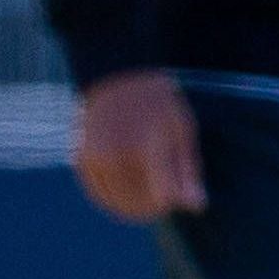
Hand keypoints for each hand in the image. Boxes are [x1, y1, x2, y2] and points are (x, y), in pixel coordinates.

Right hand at [72, 70, 205, 223]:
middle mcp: (117, 154)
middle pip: (136, 203)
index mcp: (147, 146)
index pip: (162, 196)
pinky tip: (126, 193)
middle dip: (152, 207)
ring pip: (115, 202)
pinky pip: (99, 193)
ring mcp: (95, 157)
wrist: (117, 71)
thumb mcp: (181, 130)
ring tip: (145, 198)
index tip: (176, 195)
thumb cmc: (157, 102)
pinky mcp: (82, 158)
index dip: (170, 202)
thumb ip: (187, 171)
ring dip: (131, 206)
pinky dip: (113, 199)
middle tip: (160, 200)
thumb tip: (197, 207)